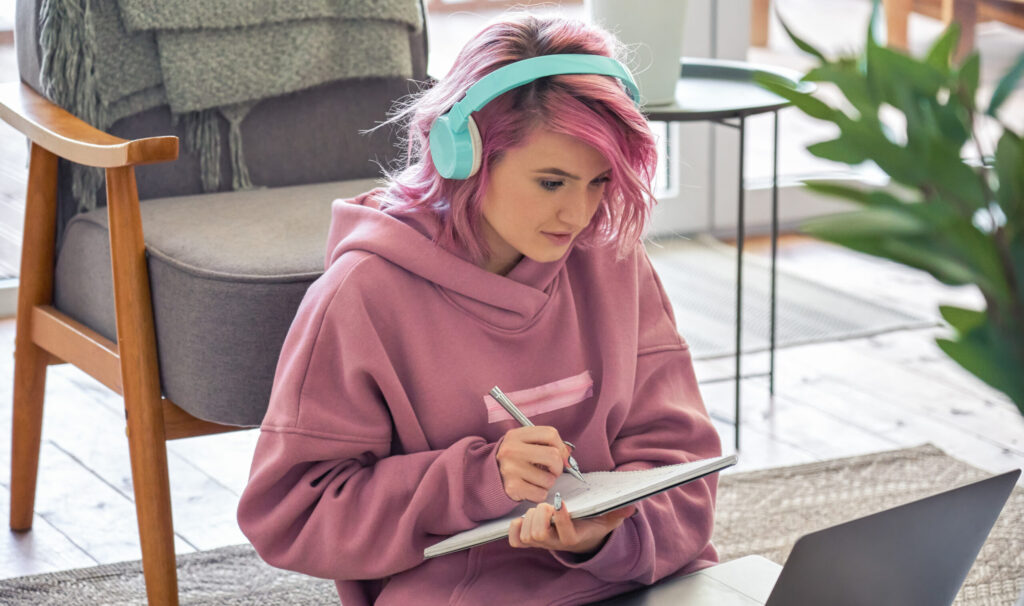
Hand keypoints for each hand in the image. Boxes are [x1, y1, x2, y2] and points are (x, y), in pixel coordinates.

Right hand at [496, 426, 572, 502]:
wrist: (491, 475)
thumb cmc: (515, 459)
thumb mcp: (526, 444)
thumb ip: (547, 445)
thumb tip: (568, 457)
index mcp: (516, 435)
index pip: (550, 434)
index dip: (561, 447)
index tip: (562, 455)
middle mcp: (511, 450)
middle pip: (553, 456)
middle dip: (558, 467)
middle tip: (552, 470)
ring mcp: (511, 469)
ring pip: (549, 479)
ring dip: (547, 482)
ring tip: (536, 478)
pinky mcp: (512, 487)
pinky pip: (541, 493)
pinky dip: (540, 493)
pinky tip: (530, 487)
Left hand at [508, 502, 636, 554]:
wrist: (581, 540)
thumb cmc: (592, 525)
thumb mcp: (607, 520)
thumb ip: (618, 513)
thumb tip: (632, 506)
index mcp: (574, 538)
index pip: (566, 534)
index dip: (561, 518)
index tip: (561, 501)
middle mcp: (556, 543)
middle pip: (539, 534)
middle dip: (541, 514)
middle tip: (548, 504)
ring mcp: (541, 543)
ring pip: (528, 535)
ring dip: (530, 517)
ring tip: (539, 509)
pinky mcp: (530, 541)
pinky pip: (515, 540)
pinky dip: (515, 527)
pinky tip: (523, 517)